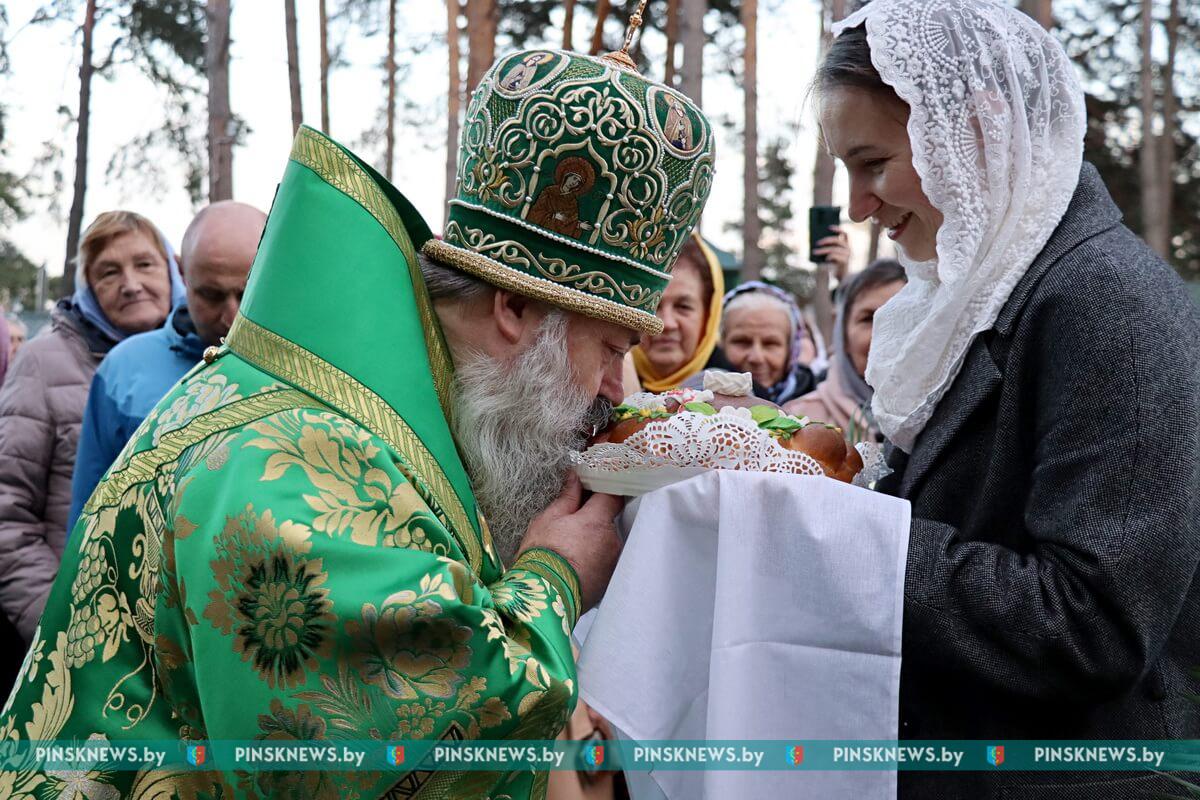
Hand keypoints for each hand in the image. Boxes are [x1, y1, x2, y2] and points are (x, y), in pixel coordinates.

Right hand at [517, 473, 623, 612]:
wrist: (542, 598)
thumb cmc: (541, 555)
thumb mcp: (549, 519)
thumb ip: (568, 497)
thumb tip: (575, 478)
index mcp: (598, 521)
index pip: (613, 495)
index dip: (603, 488)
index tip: (591, 487)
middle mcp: (612, 541)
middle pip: (610, 519)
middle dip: (595, 517)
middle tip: (572, 519)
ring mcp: (612, 562)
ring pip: (607, 541)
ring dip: (594, 539)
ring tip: (569, 545)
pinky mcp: (608, 580)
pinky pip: (605, 560)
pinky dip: (594, 557)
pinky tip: (574, 561)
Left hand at [814, 226, 851, 280]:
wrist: (842, 277)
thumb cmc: (835, 265)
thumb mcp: (832, 254)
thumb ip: (828, 247)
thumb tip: (818, 241)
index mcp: (847, 245)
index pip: (845, 233)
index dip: (838, 229)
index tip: (828, 227)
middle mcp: (848, 249)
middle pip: (837, 240)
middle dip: (826, 240)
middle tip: (817, 243)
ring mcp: (847, 255)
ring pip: (833, 249)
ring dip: (822, 250)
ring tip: (814, 252)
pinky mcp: (845, 262)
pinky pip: (835, 256)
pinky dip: (829, 256)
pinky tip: (825, 259)